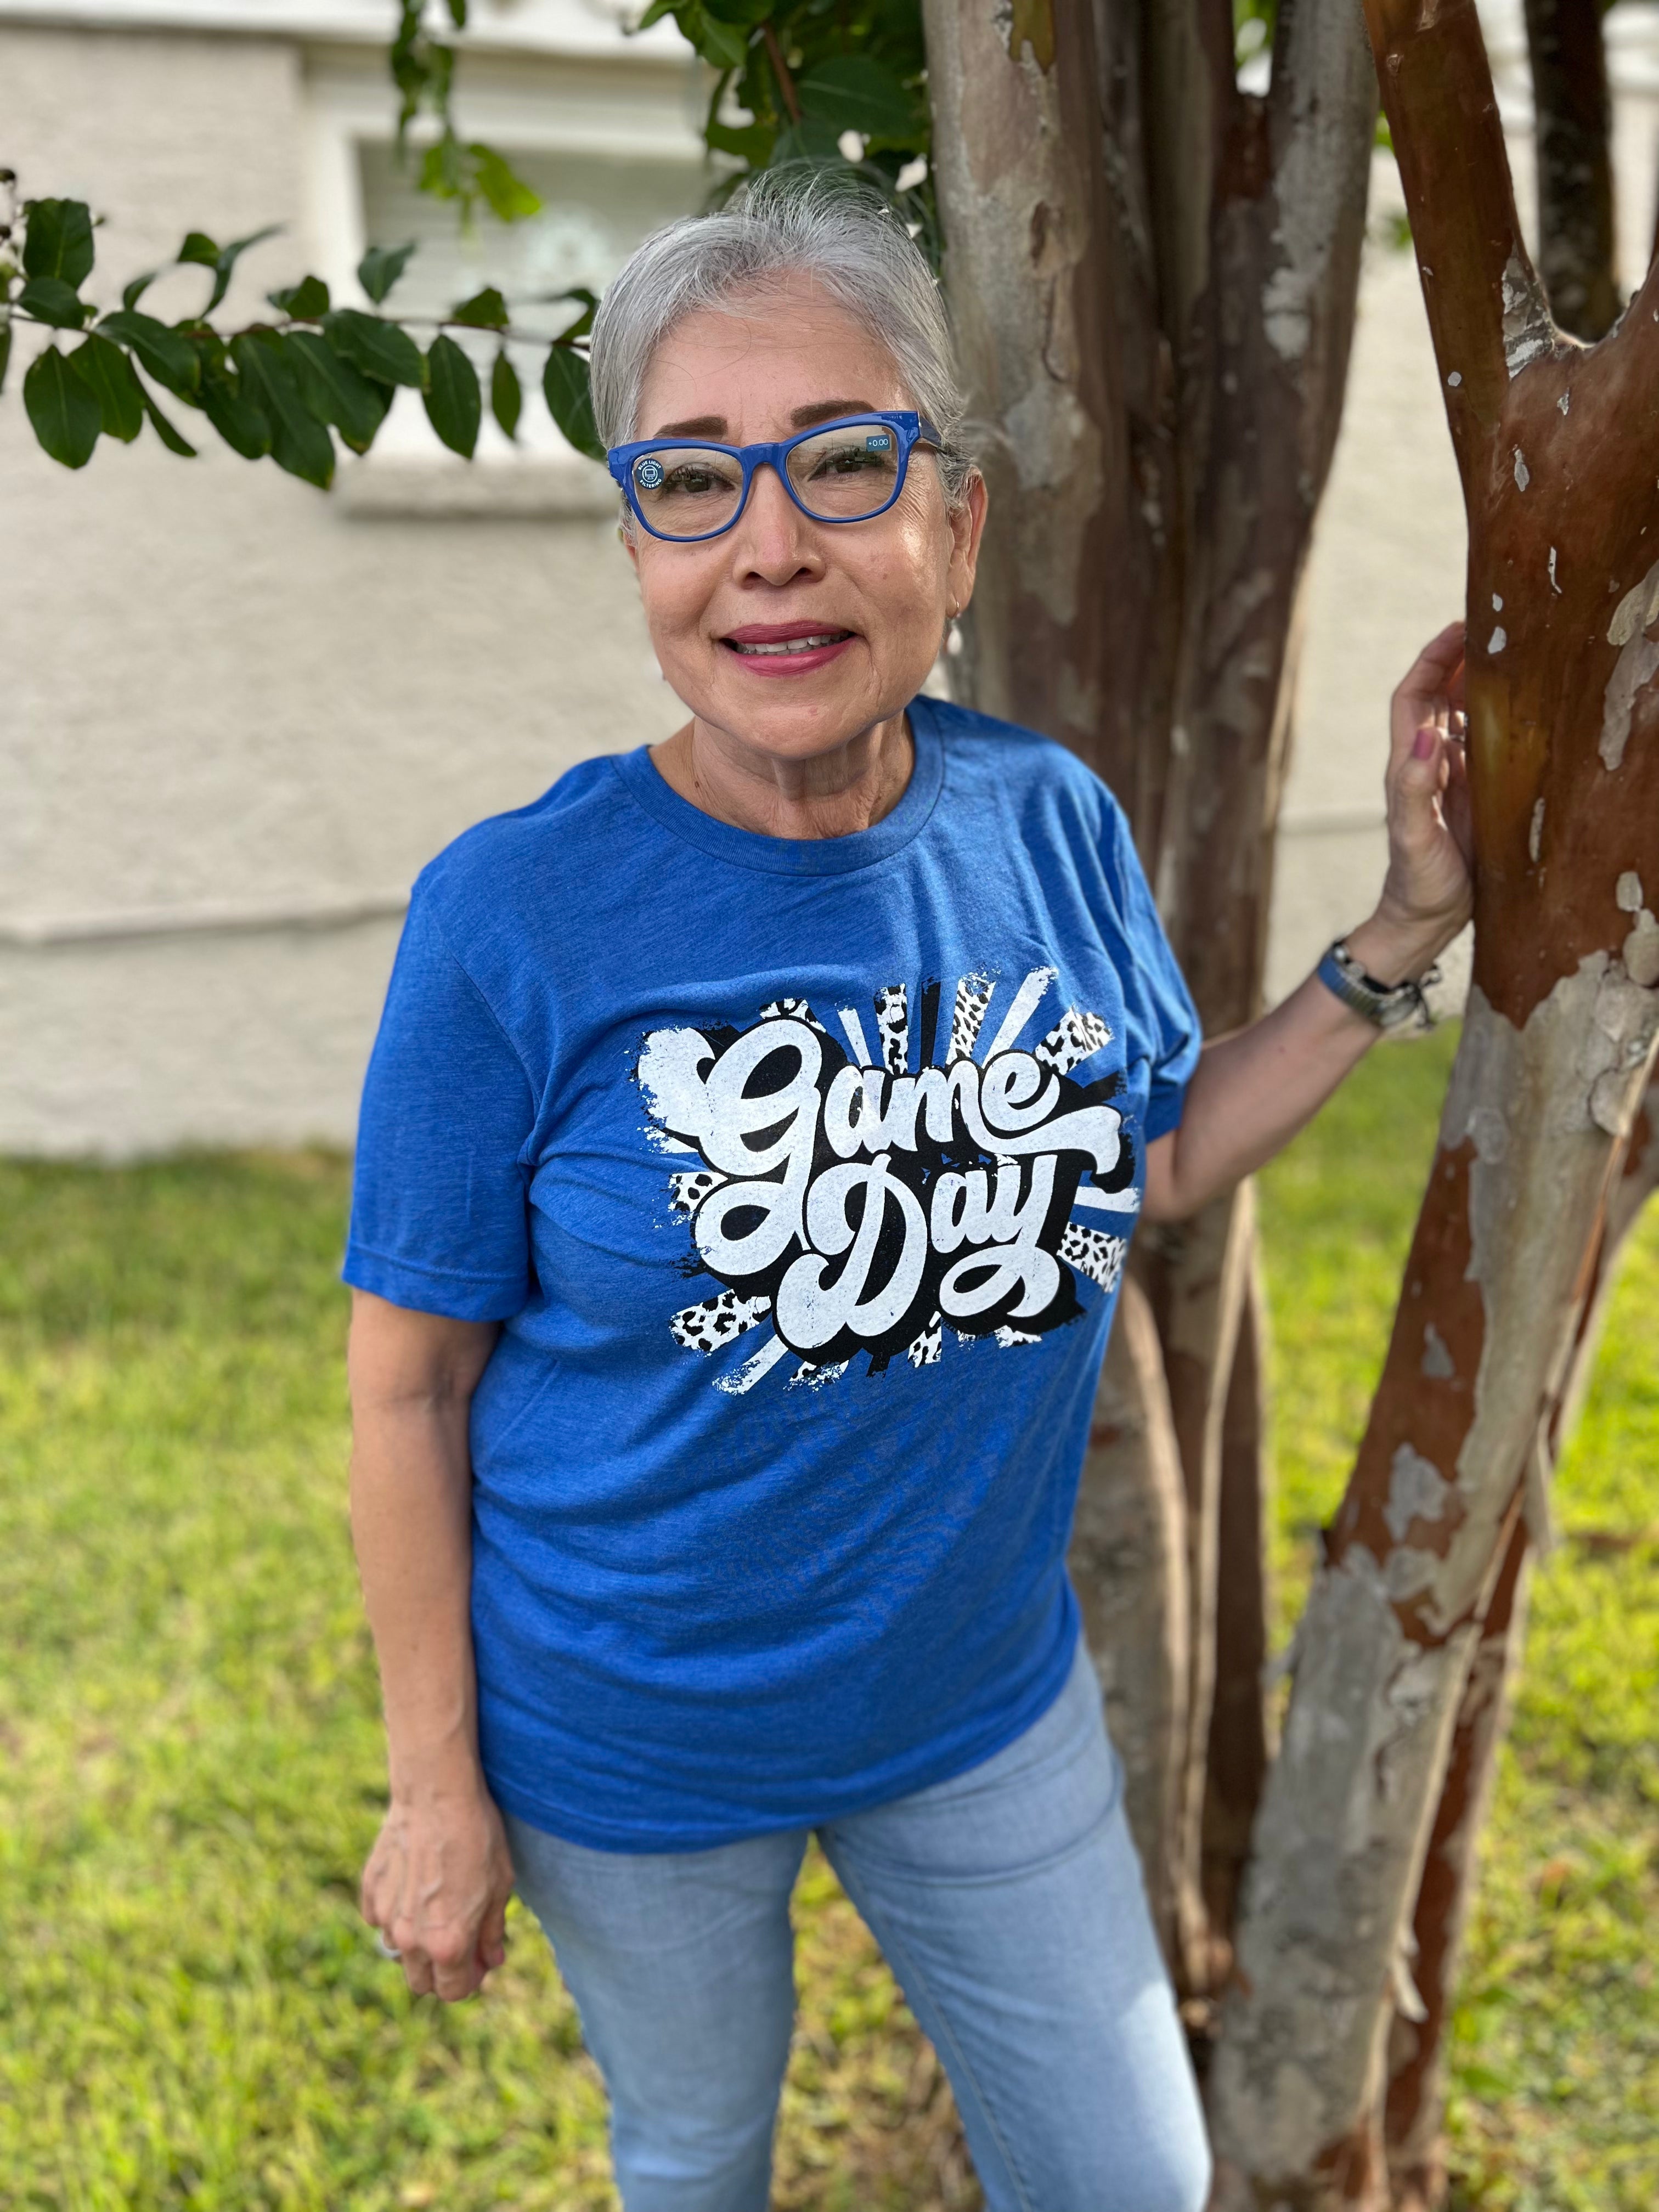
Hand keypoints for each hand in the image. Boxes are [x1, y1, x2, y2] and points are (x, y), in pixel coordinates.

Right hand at [361, 1777, 514, 2000]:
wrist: (437, 1794)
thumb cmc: (478, 1837)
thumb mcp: (501, 1886)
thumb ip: (493, 1932)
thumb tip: (493, 1960)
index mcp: (448, 1945)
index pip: (454, 1992)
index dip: (471, 1979)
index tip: (480, 1958)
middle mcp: (412, 1939)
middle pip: (421, 1983)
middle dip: (441, 1971)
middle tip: (459, 1938)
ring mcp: (387, 1916)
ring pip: (398, 1951)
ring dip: (416, 1941)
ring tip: (437, 1904)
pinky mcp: (371, 1891)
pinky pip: (380, 1918)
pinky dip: (395, 1912)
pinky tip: (413, 1884)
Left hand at [1358, 620, 1474, 980]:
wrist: (1425, 919)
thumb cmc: (1417, 883)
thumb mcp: (1415, 840)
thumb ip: (1415, 792)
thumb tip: (1427, 736)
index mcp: (1408, 766)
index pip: (1413, 698)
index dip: (1429, 661)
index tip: (1456, 630)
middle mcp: (1425, 763)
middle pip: (1436, 695)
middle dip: (1454, 659)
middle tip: (1489, 627)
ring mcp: (1448, 775)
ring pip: (1459, 713)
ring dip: (1475, 681)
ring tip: (1506, 652)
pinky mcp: (1469, 790)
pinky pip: (1481, 741)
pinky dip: (1494, 716)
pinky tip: (1517, 704)